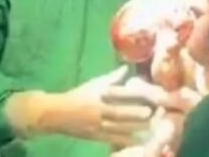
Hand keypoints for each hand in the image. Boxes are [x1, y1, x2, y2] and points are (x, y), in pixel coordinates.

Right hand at [38, 66, 168, 146]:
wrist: (57, 114)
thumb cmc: (79, 96)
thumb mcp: (94, 84)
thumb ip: (112, 78)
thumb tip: (127, 68)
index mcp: (98, 94)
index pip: (117, 94)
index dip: (132, 95)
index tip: (146, 94)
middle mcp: (98, 109)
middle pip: (118, 113)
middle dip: (134, 114)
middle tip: (151, 113)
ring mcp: (96, 125)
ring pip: (117, 128)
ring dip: (134, 128)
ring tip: (151, 128)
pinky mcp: (96, 137)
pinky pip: (113, 140)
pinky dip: (126, 141)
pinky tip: (139, 142)